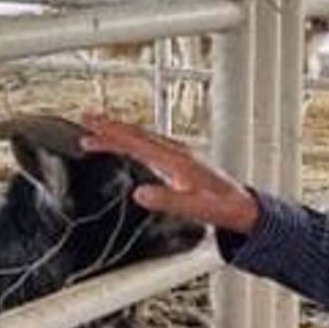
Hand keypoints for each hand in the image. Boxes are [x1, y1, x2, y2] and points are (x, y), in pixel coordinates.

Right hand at [81, 114, 259, 233]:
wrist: (244, 207)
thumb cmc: (223, 207)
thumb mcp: (195, 208)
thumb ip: (167, 201)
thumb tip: (139, 194)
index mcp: (178, 160)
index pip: (137, 142)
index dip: (111, 135)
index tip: (89, 129)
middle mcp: (178, 152)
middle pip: (137, 133)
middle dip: (110, 125)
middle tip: (85, 118)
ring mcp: (181, 154)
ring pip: (144, 136)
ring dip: (121, 130)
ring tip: (99, 127)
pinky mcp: (183, 160)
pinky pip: (152, 143)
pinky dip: (135, 139)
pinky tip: (130, 142)